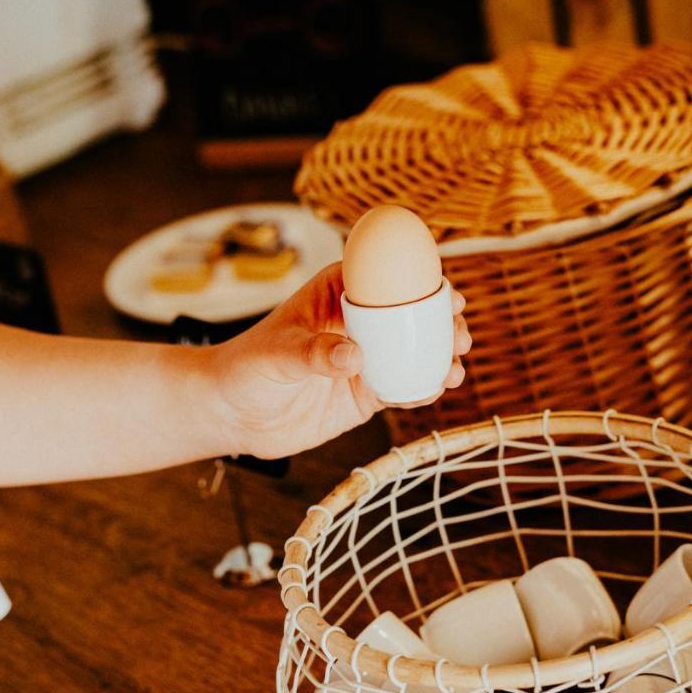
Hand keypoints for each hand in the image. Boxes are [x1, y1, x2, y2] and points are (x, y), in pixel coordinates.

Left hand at [208, 264, 470, 459]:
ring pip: (413, 352)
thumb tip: (353, 356)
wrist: (233, 415)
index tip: (447, 291)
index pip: (381, 277)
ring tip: (455, 367)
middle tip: (459, 333)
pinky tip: (437, 390)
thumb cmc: (244, 369)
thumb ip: (313, 353)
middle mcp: (354, 324)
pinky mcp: (364, 394)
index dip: (419, 281)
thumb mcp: (276, 355)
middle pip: (409, 315)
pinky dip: (423, 388)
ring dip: (440, 356)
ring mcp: (363, 359)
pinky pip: (402, 387)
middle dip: (442, 321)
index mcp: (334, 295)